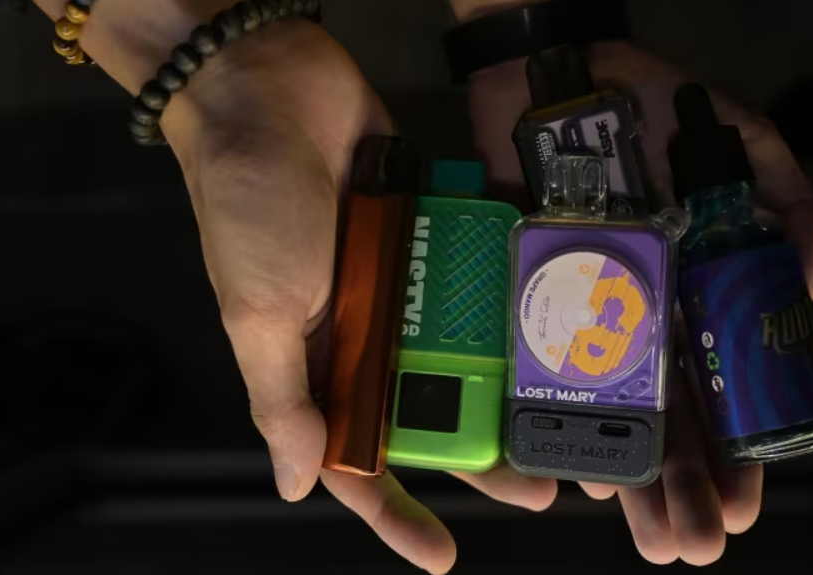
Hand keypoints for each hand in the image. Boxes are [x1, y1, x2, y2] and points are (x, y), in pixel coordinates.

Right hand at [47, 0, 567, 569]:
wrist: (269, 92)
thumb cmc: (249, 209)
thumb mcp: (258, 315)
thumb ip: (283, 399)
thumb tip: (295, 486)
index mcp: (319, 363)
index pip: (358, 457)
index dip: (397, 512)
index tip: (443, 555)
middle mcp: (366, 331)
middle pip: (432, 411)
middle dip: (480, 453)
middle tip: (543, 483)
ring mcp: (404, 281)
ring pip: (466, 349)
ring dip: (508, 382)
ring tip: (562, 411)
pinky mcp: (431, 232)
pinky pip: (475, 274)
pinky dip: (506, 295)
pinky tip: (552, 320)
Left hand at [465, 40, 812, 564]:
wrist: (557, 82)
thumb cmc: (656, 109)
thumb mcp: (742, 143)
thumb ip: (789, 198)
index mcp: (700, 295)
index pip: (727, 389)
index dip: (737, 450)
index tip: (742, 504)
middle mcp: (648, 318)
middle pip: (673, 418)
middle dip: (685, 486)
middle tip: (693, 546)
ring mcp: (590, 314)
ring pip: (614, 412)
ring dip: (632, 478)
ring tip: (649, 536)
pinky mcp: (533, 301)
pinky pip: (547, 373)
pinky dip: (562, 422)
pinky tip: (580, 473)